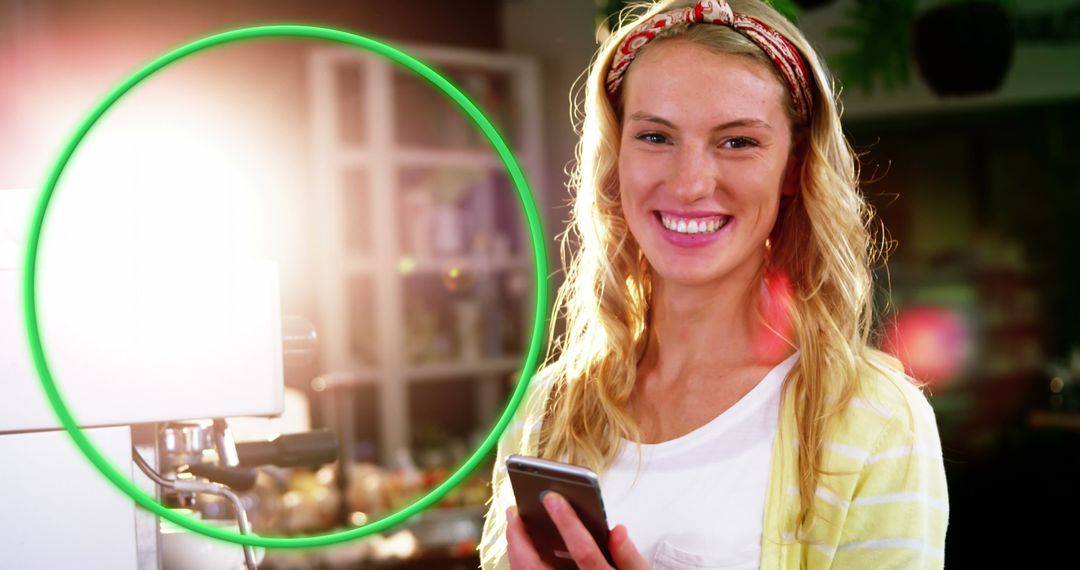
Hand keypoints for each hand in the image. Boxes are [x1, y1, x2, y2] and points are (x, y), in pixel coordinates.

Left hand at [506, 492, 649, 568]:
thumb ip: (630, 556)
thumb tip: (616, 530)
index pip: (585, 553)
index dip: (569, 525)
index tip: (553, 499)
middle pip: (538, 568)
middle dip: (522, 538)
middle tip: (514, 510)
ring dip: (515, 549)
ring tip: (513, 522)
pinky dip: (519, 561)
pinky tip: (519, 544)